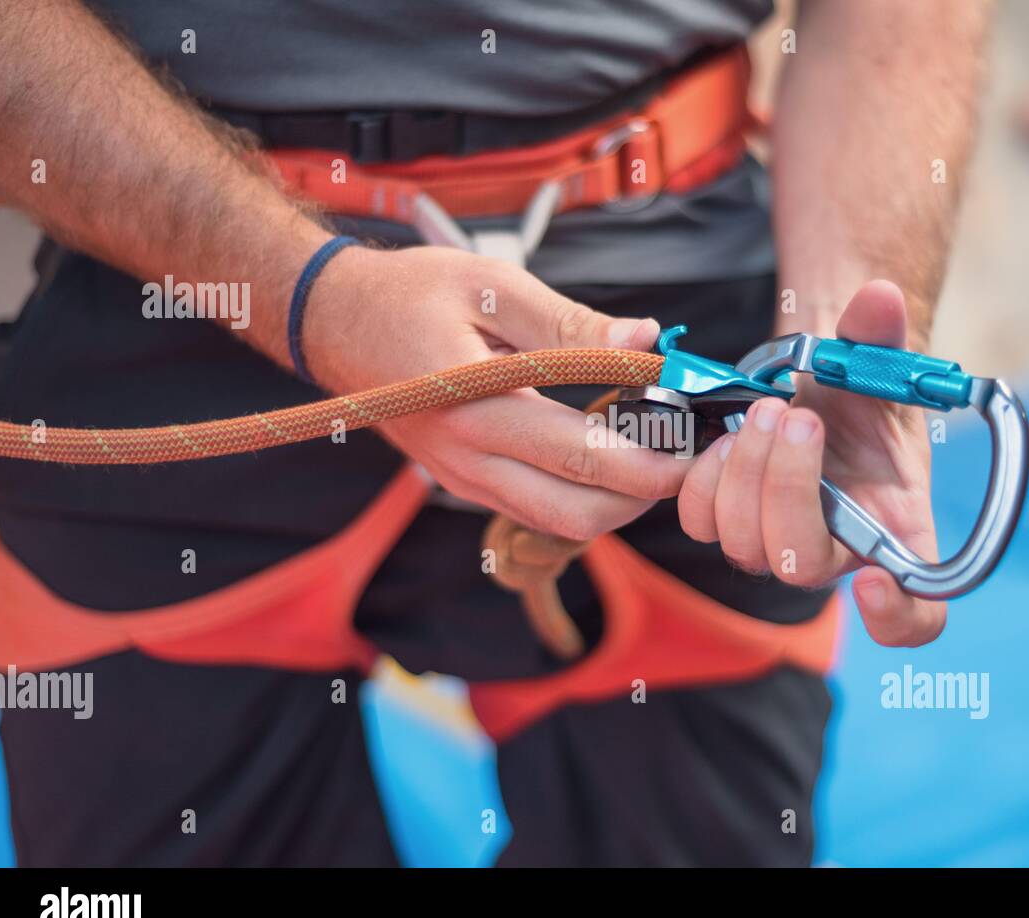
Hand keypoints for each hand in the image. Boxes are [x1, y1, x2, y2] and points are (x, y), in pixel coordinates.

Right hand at [303, 244, 691, 540]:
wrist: (333, 322)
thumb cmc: (408, 294)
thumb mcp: (491, 286)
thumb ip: (572, 323)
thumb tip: (646, 338)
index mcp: (477, 406)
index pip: (583, 455)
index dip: (651, 461)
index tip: (695, 445)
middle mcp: (469, 458)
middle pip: (577, 513)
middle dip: (643, 498)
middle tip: (685, 460)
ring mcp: (463, 478)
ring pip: (557, 520)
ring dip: (614, 504)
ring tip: (654, 457)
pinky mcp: (462, 481)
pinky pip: (534, 508)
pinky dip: (580, 497)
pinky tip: (607, 458)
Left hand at [677, 280, 946, 646]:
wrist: (813, 382)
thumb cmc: (860, 389)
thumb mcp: (878, 362)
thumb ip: (882, 335)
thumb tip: (879, 297)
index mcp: (893, 532)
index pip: (918, 617)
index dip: (898, 619)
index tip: (875, 581)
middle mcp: (832, 550)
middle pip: (801, 567)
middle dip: (788, 488)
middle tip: (795, 417)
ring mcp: (773, 541)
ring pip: (743, 544)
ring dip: (745, 473)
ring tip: (765, 409)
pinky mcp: (725, 520)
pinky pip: (700, 522)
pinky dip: (705, 476)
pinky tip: (726, 432)